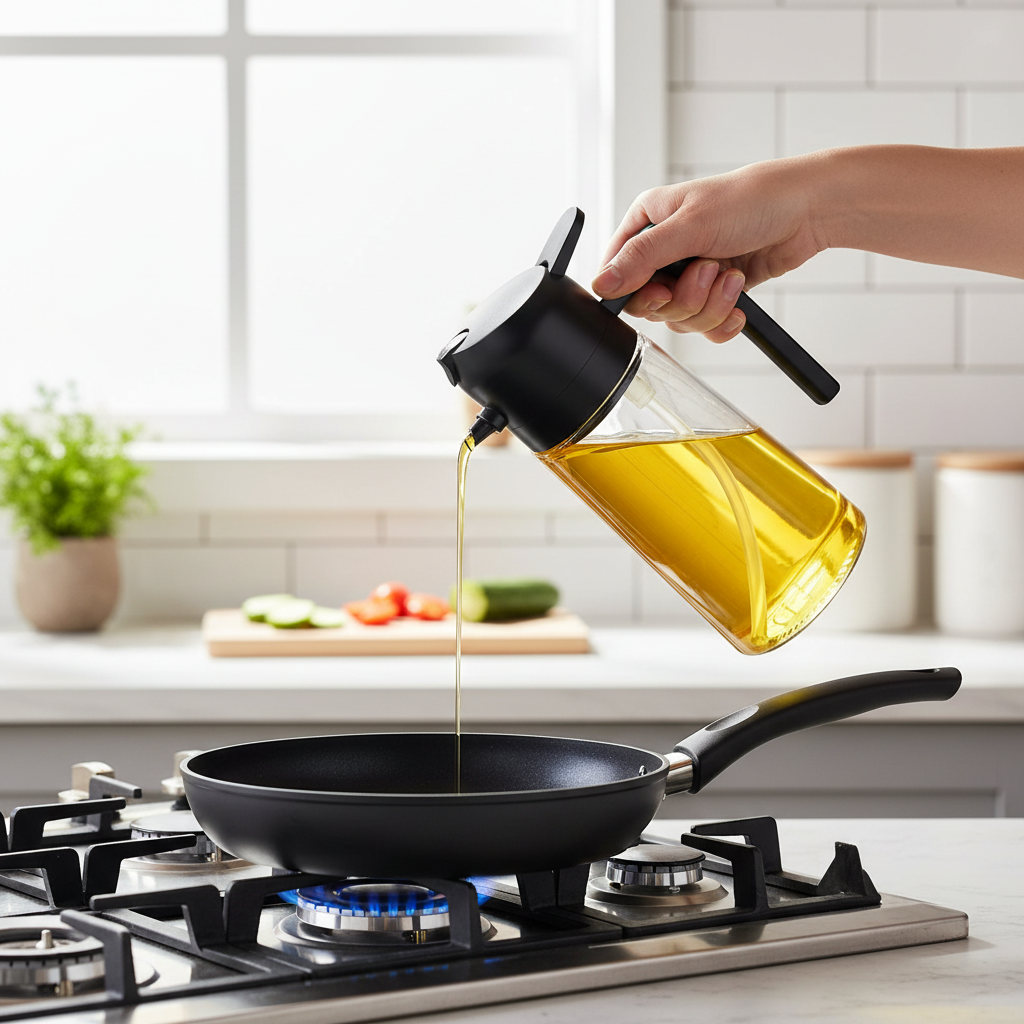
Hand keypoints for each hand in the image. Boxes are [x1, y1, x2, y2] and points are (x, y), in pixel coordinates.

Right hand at [592, 155, 827, 340]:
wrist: (806, 210)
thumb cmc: (752, 200)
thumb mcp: (690, 226)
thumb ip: (642, 258)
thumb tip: (602, 284)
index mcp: (647, 223)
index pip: (619, 274)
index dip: (637, 292)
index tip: (661, 291)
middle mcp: (664, 249)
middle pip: (650, 303)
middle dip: (684, 297)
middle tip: (709, 273)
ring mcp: (690, 273)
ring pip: (679, 317)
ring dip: (709, 306)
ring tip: (732, 277)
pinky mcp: (715, 292)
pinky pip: (704, 325)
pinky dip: (722, 320)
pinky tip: (738, 303)